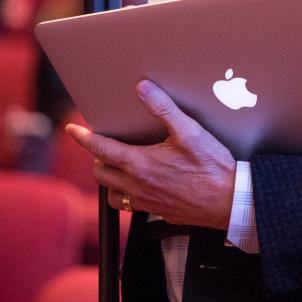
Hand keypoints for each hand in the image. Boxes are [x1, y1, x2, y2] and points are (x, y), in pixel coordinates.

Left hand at [65, 79, 235, 230]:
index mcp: (140, 163)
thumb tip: (143, 89)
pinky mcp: (156, 213)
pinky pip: (130, 205)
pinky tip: (141, 184)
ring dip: (109, 179)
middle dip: (96, 158)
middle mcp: (137, 185)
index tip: (72, 130)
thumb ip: (163, 109)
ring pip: (111, 194)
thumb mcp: (189, 131)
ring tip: (118, 167)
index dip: (83, 138)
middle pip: (100, 172)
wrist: (229, 200)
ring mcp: (145, 202)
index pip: (100, 148)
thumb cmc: (212, 166)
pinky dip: (126, 194)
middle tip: (104, 146)